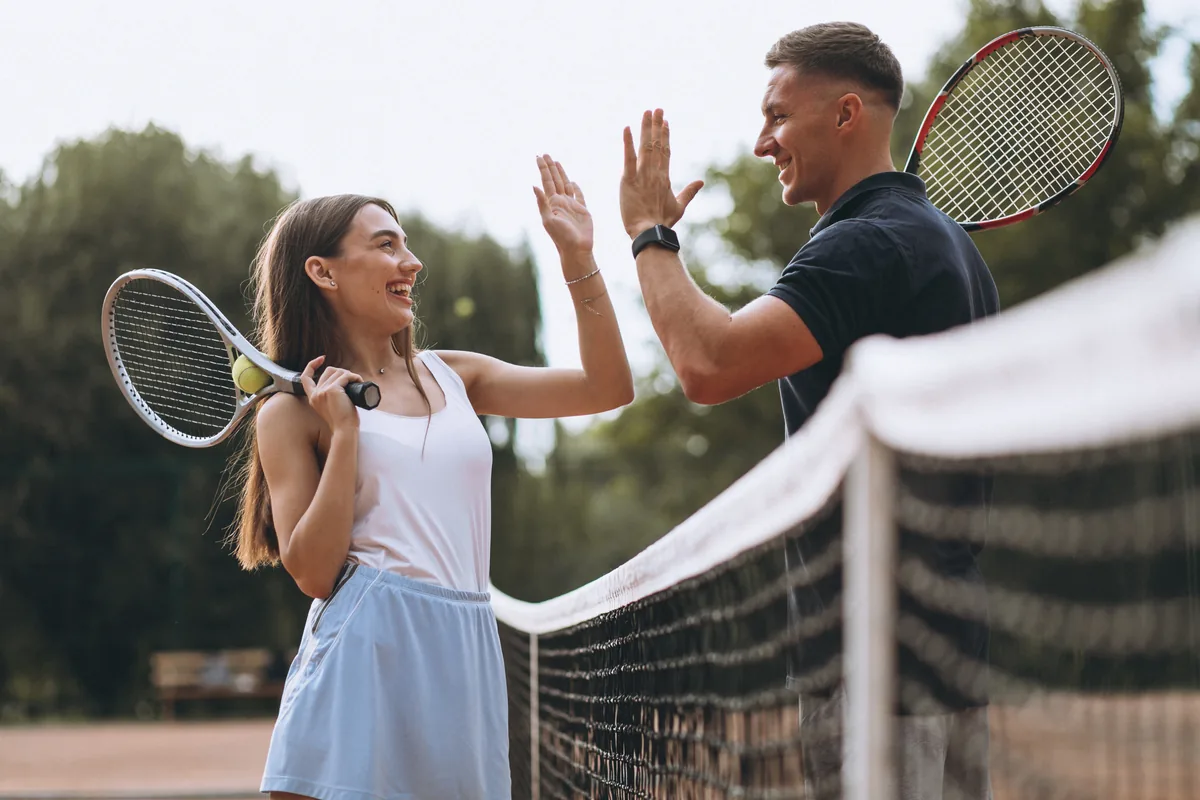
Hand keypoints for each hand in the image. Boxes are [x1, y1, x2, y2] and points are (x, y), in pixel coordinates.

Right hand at [299, 355, 362, 433]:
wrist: (345, 431)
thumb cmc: (343, 421)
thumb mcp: (332, 406)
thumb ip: (330, 396)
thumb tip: (342, 383)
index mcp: (313, 398)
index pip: (305, 377)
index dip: (312, 365)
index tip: (321, 358)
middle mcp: (316, 394)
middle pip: (328, 371)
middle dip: (342, 372)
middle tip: (352, 381)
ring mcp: (323, 391)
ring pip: (338, 372)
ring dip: (350, 375)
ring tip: (357, 382)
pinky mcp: (333, 390)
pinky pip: (346, 376)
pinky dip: (354, 377)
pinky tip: (359, 381)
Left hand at [533, 155, 592, 254]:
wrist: (576, 249)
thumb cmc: (561, 237)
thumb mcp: (549, 220)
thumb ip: (542, 203)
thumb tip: (534, 186)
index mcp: (552, 203)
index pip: (547, 182)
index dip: (543, 169)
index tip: (539, 157)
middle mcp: (561, 202)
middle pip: (555, 180)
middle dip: (550, 167)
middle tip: (545, 154)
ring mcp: (571, 206)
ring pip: (566, 185)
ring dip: (561, 174)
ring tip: (556, 162)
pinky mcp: (582, 210)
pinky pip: (579, 196)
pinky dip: (576, 188)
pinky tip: (573, 182)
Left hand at [620, 109, 703, 239]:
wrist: (650, 232)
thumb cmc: (663, 223)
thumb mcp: (679, 207)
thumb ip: (689, 192)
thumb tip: (701, 181)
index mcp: (665, 177)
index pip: (666, 151)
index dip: (665, 135)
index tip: (665, 121)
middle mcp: (655, 172)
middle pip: (657, 144)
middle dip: (657, 125)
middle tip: (657, 109)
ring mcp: (642, 175)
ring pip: (645, 146)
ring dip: (646, 128)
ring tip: (647, 112)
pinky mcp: (629, 180)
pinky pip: (628, 158)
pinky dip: (628, 142)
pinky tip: (627, 128)